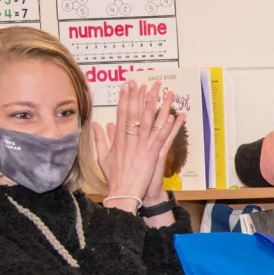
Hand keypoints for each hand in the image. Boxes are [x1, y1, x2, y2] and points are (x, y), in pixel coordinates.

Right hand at [93, 81, 183, 208]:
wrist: (123, 193)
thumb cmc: (115, 177)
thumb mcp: (103, 157)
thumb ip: (101, 140)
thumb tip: (99, 124)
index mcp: (119, 139)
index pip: (122, 114)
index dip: (125, 98)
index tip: (128, 85)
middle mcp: (130, 140)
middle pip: (135, 113)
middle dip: (139, 96)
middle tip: (144, 80)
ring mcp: (142, 146)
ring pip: (151, 122)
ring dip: (158, 106)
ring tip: (163, 92)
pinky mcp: (153, 155)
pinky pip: (162, 138)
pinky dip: (168, 127)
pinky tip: (174, 116)